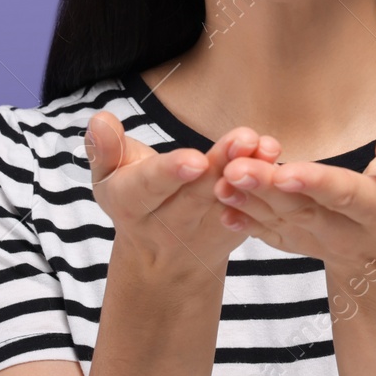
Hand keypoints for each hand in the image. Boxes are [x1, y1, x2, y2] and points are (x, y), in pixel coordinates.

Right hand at [84, 110, 279, 275]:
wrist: (161, 255)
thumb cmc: (133, 195)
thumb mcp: (109, 176)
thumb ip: (105, 149)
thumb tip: (100, 120)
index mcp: (130, 204)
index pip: (149, 187)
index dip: (170, 173)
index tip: (194, 160)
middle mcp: (168, 223)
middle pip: (196, 194)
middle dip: (220, 166)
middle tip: (243, 140)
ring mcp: (204, 230)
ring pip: (228, 199)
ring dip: (250, 173)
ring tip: (265, 146)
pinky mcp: (232, 230)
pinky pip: (249, 208)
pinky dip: (265, 185)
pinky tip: (275, 158)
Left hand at [212, 127, 375, 275]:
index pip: (346, 195)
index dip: (317, 184)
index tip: (287, 171)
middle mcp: (344, 231)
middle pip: (304, 209)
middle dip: (268, 189)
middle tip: (236, 169)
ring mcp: (317, 242)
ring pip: (281, 221)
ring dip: (249, 203)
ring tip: (222, 181)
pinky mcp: (296, 244)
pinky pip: (270, 236)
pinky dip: (246, 224)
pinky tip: (222, 208)